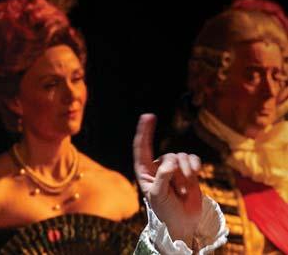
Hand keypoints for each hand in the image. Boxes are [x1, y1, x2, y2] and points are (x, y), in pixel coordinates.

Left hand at [133, 114, 202, 245]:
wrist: (183, 223)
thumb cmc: (165, 210)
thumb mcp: (159, 196)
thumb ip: (162, 178)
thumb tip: (170, 162)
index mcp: (145, 170)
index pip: (142, 147)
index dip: (144, 131)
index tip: (148, 116)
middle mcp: (159, 165)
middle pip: (169, 156)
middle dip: (176, 173)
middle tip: (179, 191)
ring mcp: (174, 167)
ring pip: (181, 157)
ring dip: (186, 175)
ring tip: (185, 192)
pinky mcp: (188, 169)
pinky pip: (192, 159)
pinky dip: (195, 166)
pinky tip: (196, 175)